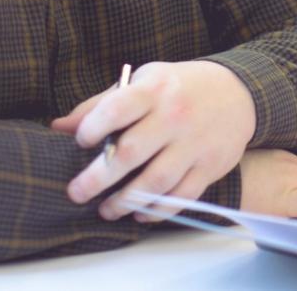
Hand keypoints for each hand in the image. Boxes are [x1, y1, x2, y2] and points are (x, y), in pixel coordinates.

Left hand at [52, 60, 256, 220]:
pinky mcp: (209, 167)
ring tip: (105, 210)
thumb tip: (59, 127)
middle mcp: (174, 116)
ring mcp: (193, 144)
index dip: (93, 127)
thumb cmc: (178, 87)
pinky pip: (181, 196)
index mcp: (155, 89)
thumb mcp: (143, 81)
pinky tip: (139, 214)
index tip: (81, 141)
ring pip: (156, 181)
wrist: (237, 92)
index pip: (117, 108)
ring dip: (126, 201)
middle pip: (131, 152)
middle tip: (76, 192)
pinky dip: (157, 211)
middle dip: (98, 177)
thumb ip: (101, 104)